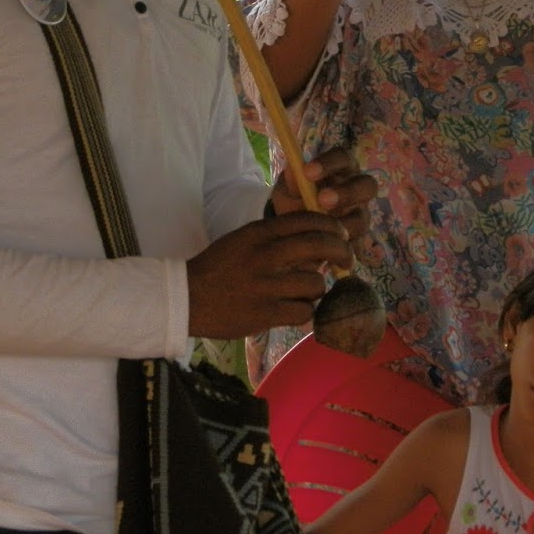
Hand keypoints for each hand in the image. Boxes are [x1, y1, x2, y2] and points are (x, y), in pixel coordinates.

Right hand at [187, 212, 353, 338]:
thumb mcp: (243, 240)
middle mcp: (265, 256)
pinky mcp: (265, 313)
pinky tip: (295, 310)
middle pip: (320, 246)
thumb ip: (275, 237)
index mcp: (259, 233)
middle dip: (341, 252)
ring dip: (317, 288)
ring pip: (315, 283)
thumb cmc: (218, 267)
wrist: (186, 298)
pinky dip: (304, 311)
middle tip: (347, 260)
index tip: (341, 234)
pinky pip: (304, 311)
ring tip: (307, 292)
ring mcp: (266, 286)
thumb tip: (317, 240)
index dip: (331, 226)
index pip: (307, 220)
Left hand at [268, 147, 376, 242]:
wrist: (295, 228)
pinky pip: (357, 246)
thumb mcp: (288, 190)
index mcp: (341, 169)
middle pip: (368, 186)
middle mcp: (356, 190)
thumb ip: (291, 182)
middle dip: (347, 192)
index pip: (343, 157)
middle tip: (323, 200)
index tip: (307, 171)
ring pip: (363, 219)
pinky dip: (341, 250)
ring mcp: (360, 216)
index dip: (329, 163)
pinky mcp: (358, 241)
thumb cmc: (296, 198)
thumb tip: (292, 170)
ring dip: (343, 225)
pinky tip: (325, 254)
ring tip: (321, 232)